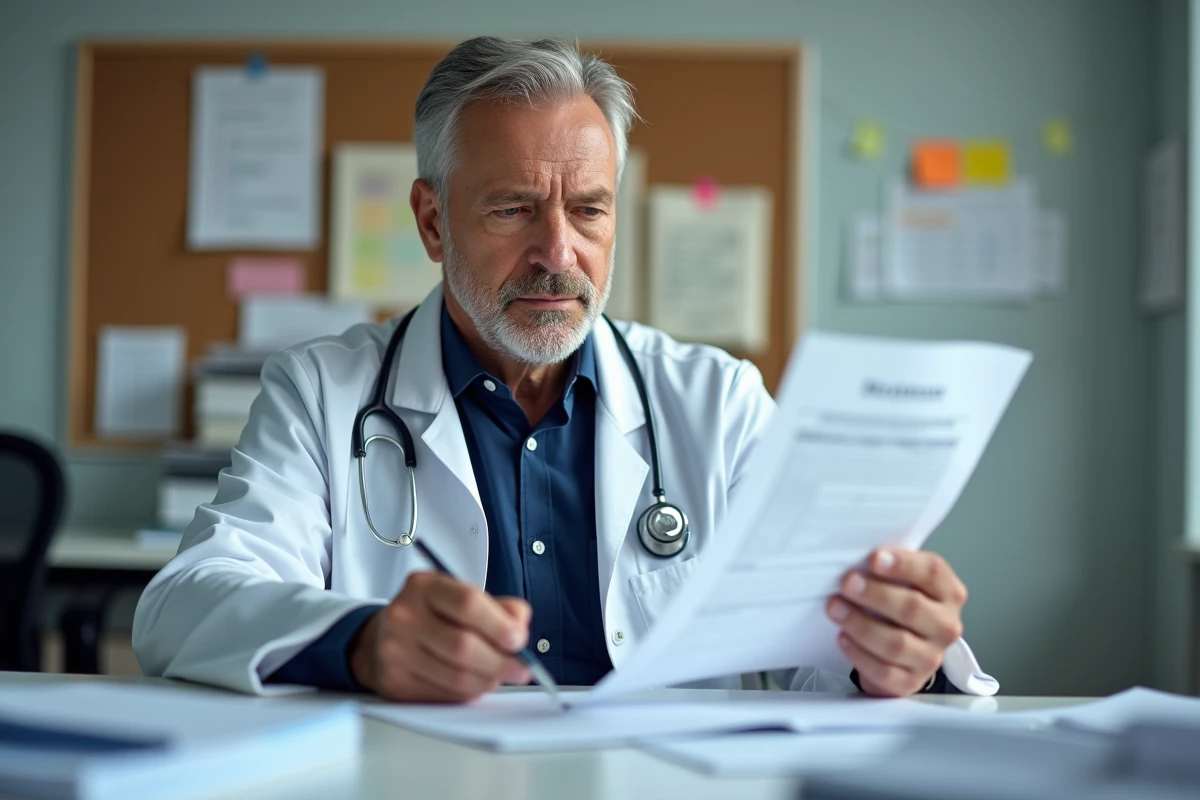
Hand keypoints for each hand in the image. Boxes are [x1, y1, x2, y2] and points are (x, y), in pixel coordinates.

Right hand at [349, 571, 531, 701]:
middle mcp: (404, 616)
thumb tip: (519, 627)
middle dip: (500, 662)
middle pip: (463, 646)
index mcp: (424, 587)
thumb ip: (498, 608)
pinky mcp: (394, 682)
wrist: (381, 638)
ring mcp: (395, 650)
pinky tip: (473, 683)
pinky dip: (468, 693)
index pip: (467, 603)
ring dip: (487, 680)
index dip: (499, 625)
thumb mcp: (461, 597)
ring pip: (456, 677)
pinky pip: (444, 695)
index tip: (519, 640)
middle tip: (521, 669)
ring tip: (498, 676)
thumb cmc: (432, 616)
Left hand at [825, 549, 966, 696]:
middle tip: (847, 583)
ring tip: (835, 608)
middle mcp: (945, 626)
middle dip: (875, 594)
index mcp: (948, 593)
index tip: (874, 559)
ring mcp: (930, 657)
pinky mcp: (910, 682)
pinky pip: (883, 671)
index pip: (932, 573)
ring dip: (860, 623)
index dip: (903, 564)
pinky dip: (859, 654)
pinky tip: (843, 637)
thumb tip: (856, 557)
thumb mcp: (904, 582)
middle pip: (913, 608)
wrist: (905, 653)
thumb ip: (889, 569)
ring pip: (896, 643)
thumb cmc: (900, 607)